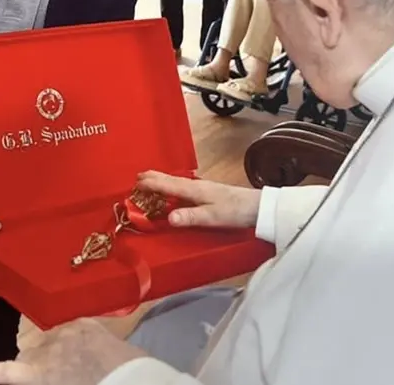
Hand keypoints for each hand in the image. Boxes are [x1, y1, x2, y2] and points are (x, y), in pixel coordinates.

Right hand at [0, 319, 145, 384]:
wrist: (133, 382)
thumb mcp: (59, 381)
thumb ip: (46, 375)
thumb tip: (41, 369)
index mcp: (41, 375)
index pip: (8, 373)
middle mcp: (48, 352)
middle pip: (35, 355)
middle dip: (45, 364)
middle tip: (69, 375)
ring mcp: (67, 335)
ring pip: (56, 340)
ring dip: (64, 349)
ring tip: (85, 364)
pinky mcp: (85, 324)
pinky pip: (74, 329)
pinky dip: (79, 337)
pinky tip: (93, 350)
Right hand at [136, 170, 260, 228]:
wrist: (257, 206)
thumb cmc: (234, 211)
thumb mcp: (211, 217)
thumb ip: (189, 217)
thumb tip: (168, 218)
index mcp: (193, 190)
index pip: (167, 185)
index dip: (151, 184)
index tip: (136, 182)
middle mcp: (196, 186)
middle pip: (170, 180)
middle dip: (154, 177)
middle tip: (138, 176)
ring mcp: (203, 187)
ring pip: (176, 182)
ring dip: (162, 180)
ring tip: (151, 180)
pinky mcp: (209, 192)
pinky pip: (183, 186)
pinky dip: (172, 185)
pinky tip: (174, 190)